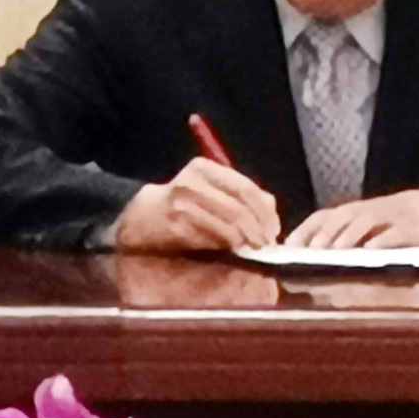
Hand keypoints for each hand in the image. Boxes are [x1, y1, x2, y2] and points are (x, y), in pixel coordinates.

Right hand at [111, 155, 284, 253]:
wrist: (145, 215)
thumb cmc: (186, 201)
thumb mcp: (212, 188)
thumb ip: (242, 195)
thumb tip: (270, 211)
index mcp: (204, 168)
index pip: (246, 189)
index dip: (264, 212)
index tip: (274, 230)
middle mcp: (192, 182)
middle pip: (238, 209)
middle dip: (256, 230)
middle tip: (264, 245)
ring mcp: (182, 203)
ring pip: (227, 227)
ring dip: (242, 241)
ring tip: (248, 248)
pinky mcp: (175, 225)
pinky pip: (210, 239)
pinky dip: (224, 246)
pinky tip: (228, 250)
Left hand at [287, 187, 418, 249]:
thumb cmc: (394, 221)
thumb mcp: (366, 226)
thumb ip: (343, 237)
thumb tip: (313, 256)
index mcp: (353, 212)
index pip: (323, 216)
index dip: (306, 229)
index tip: (289, 245)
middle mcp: (367, 210)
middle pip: (341, 217)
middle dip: (325, 233)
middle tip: (311, 250)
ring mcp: (390, 216)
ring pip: (365, 221)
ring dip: (349, 235)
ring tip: (336, 250)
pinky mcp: (412, 227)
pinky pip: (396, 232)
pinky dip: (384, 240)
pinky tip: (373, 250)